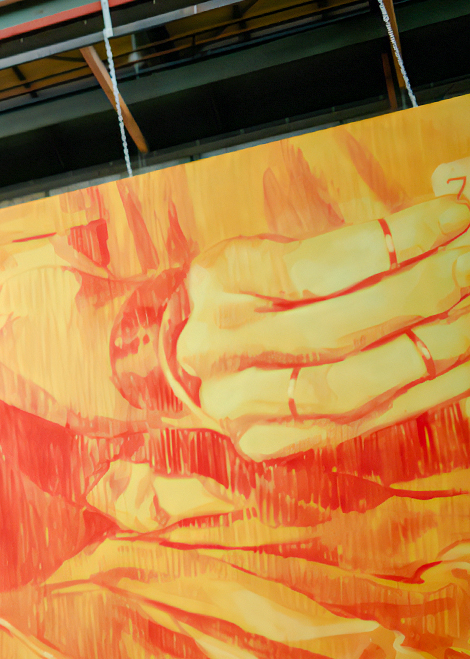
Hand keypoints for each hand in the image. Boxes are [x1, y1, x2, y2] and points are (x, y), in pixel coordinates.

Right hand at [175, 195, 469, 459]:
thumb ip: (356, 250)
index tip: (454, 218)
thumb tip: (450, 230)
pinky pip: (355, 423)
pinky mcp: (262, 441)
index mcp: (218, 279)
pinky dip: (421, 395)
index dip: (391, 245)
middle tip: (469, 269)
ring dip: (425, 353)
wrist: (220, 353)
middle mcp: (214, 345)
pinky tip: (462, 366)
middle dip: (416, 298)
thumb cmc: (268, 291)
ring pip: (342, 386)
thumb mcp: (295, 249)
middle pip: (327, 331)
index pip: (311, 267)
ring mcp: (232, 401)